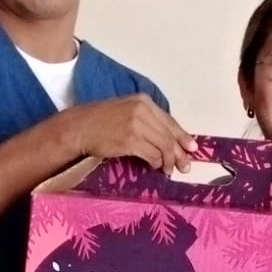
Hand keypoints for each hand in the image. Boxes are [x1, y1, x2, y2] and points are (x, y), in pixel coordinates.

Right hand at [56, 94, 196, 172]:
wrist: (79, 127)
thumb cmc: (100, 122)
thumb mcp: (126, 112)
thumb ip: (146, 121)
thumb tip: (166, 139)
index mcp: (143, 101)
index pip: (169, 121)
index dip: (182, 136)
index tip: (192, 148)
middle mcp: (142, 110)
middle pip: (169, 135)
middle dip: (180, 153)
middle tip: (185, 166)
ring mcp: (137, 125)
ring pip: (164, 146)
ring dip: (168, 161)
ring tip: (168, 170)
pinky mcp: (130, 140)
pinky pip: (152, 154)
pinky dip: (156, 163)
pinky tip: (154, 167)